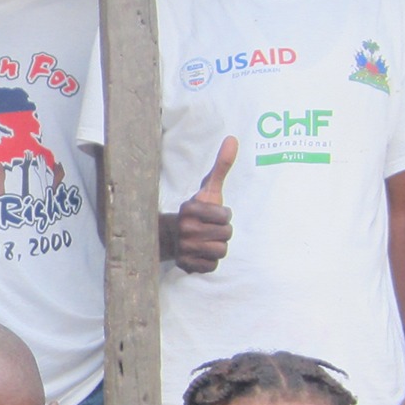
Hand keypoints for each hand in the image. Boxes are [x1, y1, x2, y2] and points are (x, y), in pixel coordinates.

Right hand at [171, 137, 238, 274]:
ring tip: (206, 241)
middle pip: (226, 235)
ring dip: (217, 247)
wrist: (171, 236)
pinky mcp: (185, 264)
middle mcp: (185, 228)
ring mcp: (184, 248)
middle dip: (222, 232)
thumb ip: (222, 166)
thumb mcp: (208, 190)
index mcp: (190, 209)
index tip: (213, 215)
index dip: (224, 215)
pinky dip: (209, 261)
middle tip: (210, 229)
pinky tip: (200, 253)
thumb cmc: (196, 212)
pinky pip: (212, 266)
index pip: (225, 216)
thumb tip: (233, 139)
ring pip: (221, 251)